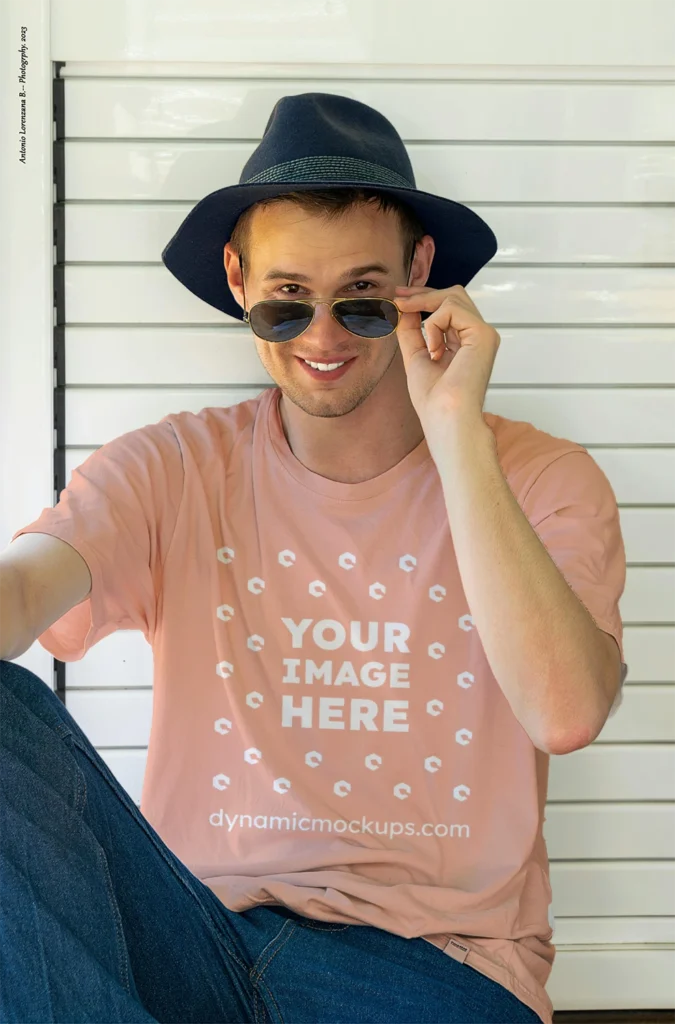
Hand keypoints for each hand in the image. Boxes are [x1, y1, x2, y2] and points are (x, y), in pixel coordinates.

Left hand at [394, 284, 500, 433]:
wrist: (445, 417)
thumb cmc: (434, 400)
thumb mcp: (415, 356)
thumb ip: (412, 331)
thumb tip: (404, 306)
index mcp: (466, 342)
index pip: (450, 307)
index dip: (424, 297)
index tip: (399, 298)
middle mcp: (478, 336)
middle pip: (454, 295)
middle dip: (423, 294)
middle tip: (398, 300)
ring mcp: (484, 334)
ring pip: (453, 297)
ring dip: (424, 307)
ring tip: (415, 332)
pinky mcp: (483, 334)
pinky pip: (452, 309)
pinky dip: (434, 325)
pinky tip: (434, 350)